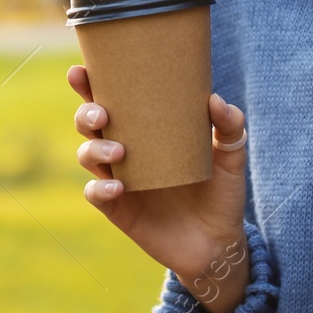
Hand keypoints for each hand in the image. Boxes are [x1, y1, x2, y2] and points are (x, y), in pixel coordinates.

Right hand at [69, 65, 251, 312]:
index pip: (113, 100)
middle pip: (89, 124)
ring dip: (94, 148)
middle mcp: (126, 151)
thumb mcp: (232, 157)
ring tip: (120, 151)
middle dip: (85, 113)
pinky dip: (100, 188)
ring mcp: (120, 179)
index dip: (90, 84)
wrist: (220, 243)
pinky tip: (117, 186)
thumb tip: (214, 100)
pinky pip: (96, 194)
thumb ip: (230, 126)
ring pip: (88, 155)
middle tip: (102, 113)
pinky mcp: (120, 210)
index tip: (81, 70)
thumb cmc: (221, 193)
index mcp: (146, 131)